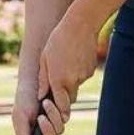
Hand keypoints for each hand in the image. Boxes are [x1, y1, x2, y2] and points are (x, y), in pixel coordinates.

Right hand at [12, 78, 65, 134]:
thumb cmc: (24, 97)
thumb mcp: (19, 115)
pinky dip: (57, 111)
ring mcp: (54, 124)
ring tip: (44, 103)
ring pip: (59, 131)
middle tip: (41, 119)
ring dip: (52, 117)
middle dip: (47, 133)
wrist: (34, 78)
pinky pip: (64, 118)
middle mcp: (43, 133)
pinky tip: (49, 100)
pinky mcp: (63, 114)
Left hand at [37, 6, 98, 129]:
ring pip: (76, 87)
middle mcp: (72, 81)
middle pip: (69, 99)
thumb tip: (42, 96)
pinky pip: (83, 77)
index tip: (54, 108)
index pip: (61, 105)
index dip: (58, 110)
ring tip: (65, 63)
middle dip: (64, 97)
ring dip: (70, 82)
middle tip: (57, 85)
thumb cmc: (58, 39)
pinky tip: (74, 58)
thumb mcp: (44, 58)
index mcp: (58, 79)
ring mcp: (84, 76)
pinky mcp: (91, 70)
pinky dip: (78, 73)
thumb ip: (43, 79)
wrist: (81, 24)